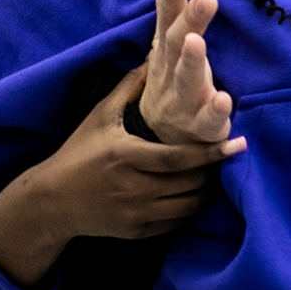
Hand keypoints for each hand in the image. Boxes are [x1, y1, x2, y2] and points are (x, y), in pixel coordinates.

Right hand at [0, 63, 243, 288]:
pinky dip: (192, 210)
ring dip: (207, 191)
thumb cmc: (78, 152)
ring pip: (187, 207)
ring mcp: (135, 214)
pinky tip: (198, 194)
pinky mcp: (137, 232)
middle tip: (230, 155)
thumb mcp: (100, 116)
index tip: (238, 143)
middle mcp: (132, 188)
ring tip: (218, 174)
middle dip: (213, 171)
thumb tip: (154, 56)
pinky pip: (176, 223)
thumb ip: (129, 88)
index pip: (178, 159)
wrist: (52, 201)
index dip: (211, 153)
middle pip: (188, 184)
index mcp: (125, 156)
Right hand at [138, 0, 235, 144]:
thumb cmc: (170, 78)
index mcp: (167, 48)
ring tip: (197, 41)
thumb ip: (165, 1)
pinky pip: (208, 120)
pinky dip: (216, 112)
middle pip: (177, 43)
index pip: (167, 16)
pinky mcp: (201, 127)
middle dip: (189, 20)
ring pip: (188, 80)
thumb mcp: (165, 39)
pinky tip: (225, 99)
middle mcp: (172, 70)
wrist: (159, 138)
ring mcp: (184, 100)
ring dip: (192, 61)